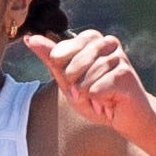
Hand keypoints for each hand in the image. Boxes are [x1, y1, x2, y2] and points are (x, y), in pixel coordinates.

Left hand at [27, 29, 155, 143]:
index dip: (63, 72)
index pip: (60, 50)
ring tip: (99, 96)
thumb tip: (29, 38)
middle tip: (88, 91)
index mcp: (92, 40)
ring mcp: (118, 56)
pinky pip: (95, 89)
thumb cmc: (96, 96)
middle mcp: (107, 43)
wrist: (126, 116)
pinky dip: (98, 100)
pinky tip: (109, 100)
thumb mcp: (67, 78)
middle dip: (74, 84)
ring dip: (87, 94)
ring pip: (83, 79)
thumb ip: (50, 58)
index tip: (75, 80)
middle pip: (70, 65)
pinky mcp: (125, 74)